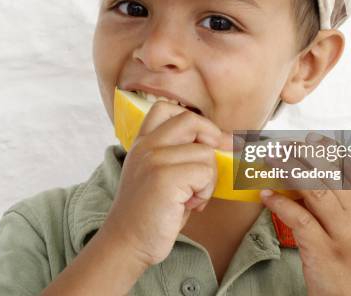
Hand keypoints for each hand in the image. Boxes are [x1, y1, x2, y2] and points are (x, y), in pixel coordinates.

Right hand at [101, 100, 232, 267]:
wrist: (127, 243)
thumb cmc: (151, 212)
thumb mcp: (159, 174)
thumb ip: (180, 155)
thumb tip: (224, 141)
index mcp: (142, 143)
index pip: (166, 108)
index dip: (194, 120)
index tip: (207, 140)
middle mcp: (146, 146)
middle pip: (191, 121)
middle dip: (212, 139)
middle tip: (211, 166)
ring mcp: (154, 160)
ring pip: (205, 153)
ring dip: (208, 179)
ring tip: (192, 197)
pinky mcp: (164, 178)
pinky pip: (205, 172)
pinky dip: (205, 192)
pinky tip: (190, 205)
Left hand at [260, 133, 350, 295]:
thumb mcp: (350, 232)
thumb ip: (333, 207)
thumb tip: (301, 183)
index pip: (346, 168)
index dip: (323, 150)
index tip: (302, 139)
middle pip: (329, 174)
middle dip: (302, 154)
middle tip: (279, 144)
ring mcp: (342, 234)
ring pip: (315, 190)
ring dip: (289, 170)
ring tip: (269, 158)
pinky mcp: (324, 251)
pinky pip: (300, 219)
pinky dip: (280, 204)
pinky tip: (266, 195)